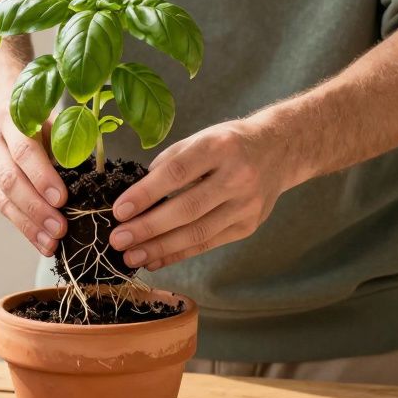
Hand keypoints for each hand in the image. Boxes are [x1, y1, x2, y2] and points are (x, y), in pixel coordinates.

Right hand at [0, 105, 66, 255]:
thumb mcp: (55, 121)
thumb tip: (89, 179)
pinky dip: (24, 227)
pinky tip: (41, 240)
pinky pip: (2, 208)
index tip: (62, 199)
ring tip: (51, 243)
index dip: (43, 177)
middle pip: (10, 180)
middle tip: (59, 228)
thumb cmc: (37, 120)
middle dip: (37, 208)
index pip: (24, 152)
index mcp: (11, 119)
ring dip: (29, 225)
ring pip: (3, 199)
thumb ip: (66, 145)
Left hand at [108, 116, 295, 270]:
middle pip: (188, 208)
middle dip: (148, 227)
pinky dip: (178, 254)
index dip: (146, 193)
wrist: (279, 151)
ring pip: (197, 232)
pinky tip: (154, 260)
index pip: (177, 172)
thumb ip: (170, 162)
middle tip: (118, 239)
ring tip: (131, 256)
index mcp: (219, 146)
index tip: (119, 210)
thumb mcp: (201, 137)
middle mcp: (237, 176)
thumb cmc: (229, 143)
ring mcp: (246, 205)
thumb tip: (137, 194)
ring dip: (160, 248)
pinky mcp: (248, 226)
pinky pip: (208, 244)